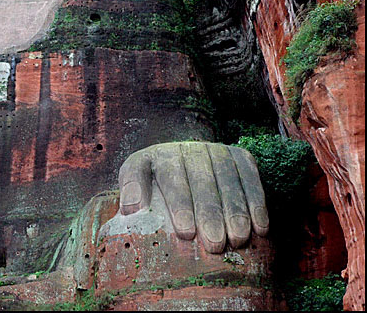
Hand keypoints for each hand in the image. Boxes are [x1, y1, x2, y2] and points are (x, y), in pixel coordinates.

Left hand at [118, 142, 268, 252]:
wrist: (179, 160)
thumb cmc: (154, 181)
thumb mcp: (134, 178)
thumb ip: (130, 189)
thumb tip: (131, 208)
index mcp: (160, 155)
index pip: (172, 178)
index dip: (180, 205)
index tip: (186, 232)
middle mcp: (190, 148)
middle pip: (203, 181)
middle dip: (210, 213)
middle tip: (215, 243)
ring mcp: (217, 150)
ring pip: (229, 180)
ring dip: (236, 211)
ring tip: (238, 239)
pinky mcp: (240, 156)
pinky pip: (251, 178)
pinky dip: (257, 202)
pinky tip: (261, 227)